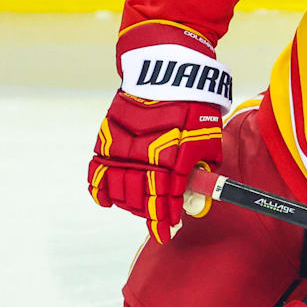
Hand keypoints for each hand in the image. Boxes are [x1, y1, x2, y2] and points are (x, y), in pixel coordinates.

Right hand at [88, 93, 223, 241]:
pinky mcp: (107, 140)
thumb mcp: (208, 140)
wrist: (167, 74)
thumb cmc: (193, 107)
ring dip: (129, 204)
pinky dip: (100, 190)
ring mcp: (122, 150)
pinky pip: (97, 173)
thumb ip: (203, 169)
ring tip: (139, 206)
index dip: (164, 220)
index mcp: (174, 160)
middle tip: (156, 218)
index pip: (165, 201)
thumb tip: (199, 192)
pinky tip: (108, 200)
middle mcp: (146, 159)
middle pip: (141, 199)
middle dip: (149, 214)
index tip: (166, 232)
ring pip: (119, 190)